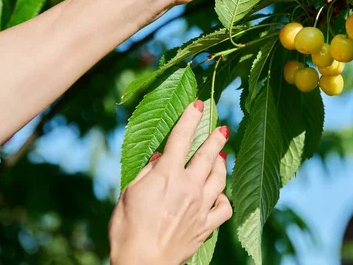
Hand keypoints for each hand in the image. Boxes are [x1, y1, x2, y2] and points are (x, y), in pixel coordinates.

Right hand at [109, 101, 230, 264]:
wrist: (141, 264)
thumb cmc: (127, 229)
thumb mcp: (128, 194)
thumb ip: (146, 172)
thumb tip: (159, 158)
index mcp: (167, 175)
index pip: (181, 138)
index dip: (191, 118)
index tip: (199, 104)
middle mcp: (189, 186)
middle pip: (207, 155)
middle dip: (216, 138)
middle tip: (222, 127)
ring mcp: (201, 206)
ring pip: (219, 178)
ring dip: (221, 163)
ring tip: (221, 157)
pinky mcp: (206, 226)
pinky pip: (224, 208)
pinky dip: (224, 198)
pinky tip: (220, 194)